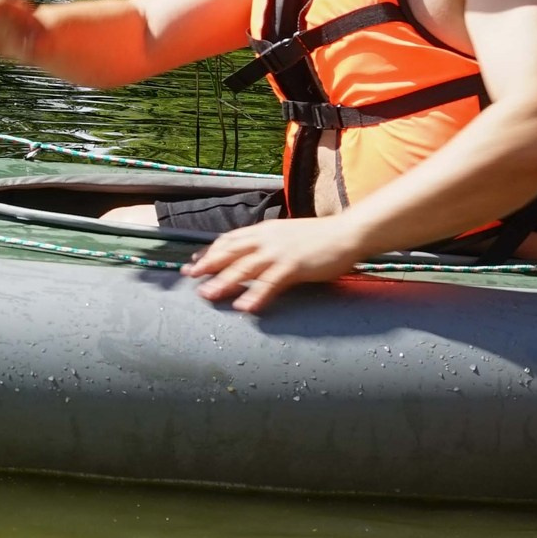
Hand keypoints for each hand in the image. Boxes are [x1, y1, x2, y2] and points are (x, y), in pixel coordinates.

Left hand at [181, 216, 369, 312]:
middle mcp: (266, 239)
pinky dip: (255, 295)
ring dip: (223, 282)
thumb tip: (253, 253)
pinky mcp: (293, 266)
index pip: (229, 239)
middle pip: (229, 252)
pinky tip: (244, 307)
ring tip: (207, 295)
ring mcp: (279, 252)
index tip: (194, 262)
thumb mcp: (286, 234)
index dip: (210, 251)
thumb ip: (268, 242)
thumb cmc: (320, 236)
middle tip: (188, 277)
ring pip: (244, 268)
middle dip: (207, 265)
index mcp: (263, 230)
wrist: (347, 233)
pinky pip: (270, 283)